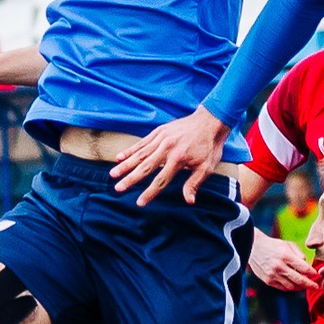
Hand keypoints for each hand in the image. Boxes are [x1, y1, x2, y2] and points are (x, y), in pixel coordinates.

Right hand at [111, 108, 229, 205]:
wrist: (210, 121)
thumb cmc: (209, 147)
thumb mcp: (206, 167)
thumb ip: (194, 183)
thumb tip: (189, 201)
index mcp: (178, 160)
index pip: (160, 181)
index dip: (149, 193)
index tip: (139, 203)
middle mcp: (166, 149)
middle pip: (145, 168)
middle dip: (130, 179)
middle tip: (118, 188)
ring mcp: (161, 139)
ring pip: (139, 154)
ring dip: (125, 165)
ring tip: (113, 174)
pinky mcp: (159, 131)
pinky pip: (142, 143)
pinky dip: (130, 150)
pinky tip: (119, 157)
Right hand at [248, 228, 319, 292]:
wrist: (254, 247)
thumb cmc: (274, 245)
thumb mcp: (288, 244)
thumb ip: (299, 255)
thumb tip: (307, 267)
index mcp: (286, 256)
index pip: (304, 268)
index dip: (312, 273)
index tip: (317, 275)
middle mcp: (279, 267)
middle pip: (299, 280)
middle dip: (309, 284)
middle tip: (315, 286)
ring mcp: (273, 275)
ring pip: (291, 287)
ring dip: (300, 288)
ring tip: (305, 286)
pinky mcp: (268, 280)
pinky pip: (283, 288)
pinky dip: (291, 288)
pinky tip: (295, 285)